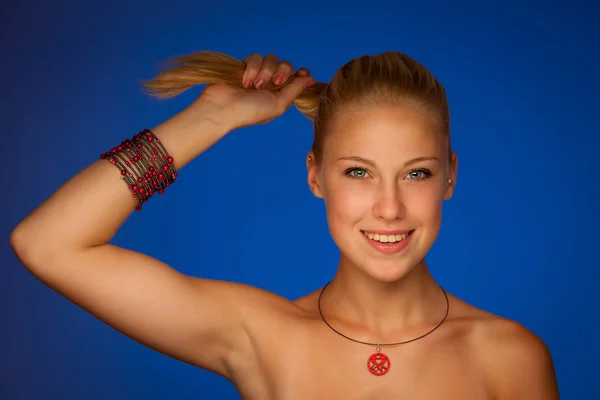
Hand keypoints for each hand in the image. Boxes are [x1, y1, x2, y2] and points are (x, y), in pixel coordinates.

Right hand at [193, 53, 314, 129]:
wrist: (223, 108)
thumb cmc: (250, 112)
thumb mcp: (278, 105)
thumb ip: (294, 90)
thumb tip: (310, 79)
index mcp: (281, 94)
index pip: (296, 77)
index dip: (300, 73)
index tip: (301, 73)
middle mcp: (271, 83)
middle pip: (286, 65)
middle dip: (282, 71)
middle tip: (274, 83)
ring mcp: (258, 74)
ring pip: (271, 59)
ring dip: (265, 71)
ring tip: (254, 85)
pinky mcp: (245, 66)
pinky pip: (256, 57)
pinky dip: (252, 68)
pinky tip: (245, 81)